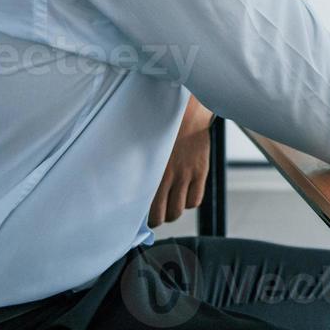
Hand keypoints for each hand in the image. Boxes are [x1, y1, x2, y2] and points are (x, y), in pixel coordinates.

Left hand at [149, 95, 213, 227]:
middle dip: (158, 217)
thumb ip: (138, 170)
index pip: (144, 209)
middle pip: (162, 216)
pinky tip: (185, 193)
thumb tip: (129, 192)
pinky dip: (189, 201)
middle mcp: (167, 177)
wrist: (186, 111)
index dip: (143, 218)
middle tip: (156, 212)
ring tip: (170, 203)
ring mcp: (185, 175)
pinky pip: (195, 200)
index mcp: (149, 172)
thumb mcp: (142, 149)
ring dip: (173, 211)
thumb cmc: (159, 128)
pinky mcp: (200, 172)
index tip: (141, 214)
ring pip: (178, 211)